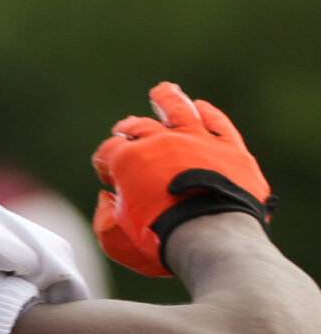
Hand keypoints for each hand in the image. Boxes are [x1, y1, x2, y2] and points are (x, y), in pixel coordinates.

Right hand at [92, 82, 274, 278]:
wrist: (212, 237)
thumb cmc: (161, 242)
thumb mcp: (118, 240)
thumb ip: (105, 218)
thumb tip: (109, 198)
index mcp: (129, 160)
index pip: (108, 151)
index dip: (104, 162)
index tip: (108, 177)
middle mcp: (161, 141)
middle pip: (139, 126)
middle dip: (128, 129)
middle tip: (124, 130)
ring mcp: (197, 140)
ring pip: (178, 109)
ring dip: (166, 99)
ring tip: (162, 91)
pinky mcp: (228, 147)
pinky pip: (216, 122)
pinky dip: (207, 113)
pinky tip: (200, 108)